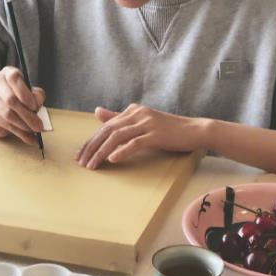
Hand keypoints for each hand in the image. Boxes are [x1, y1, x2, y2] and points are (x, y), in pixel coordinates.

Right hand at [0, 66, 44, 144]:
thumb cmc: (18, 96)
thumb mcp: (30, 93)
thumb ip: (36, 96)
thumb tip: (37, 105)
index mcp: (7, 73)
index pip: (14, 78)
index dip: (25, 93)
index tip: (34, 106)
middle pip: (10, 99)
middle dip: (27, 115)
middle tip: (39, 126)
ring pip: (7, 114)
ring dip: (23, 125)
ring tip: (34, 131)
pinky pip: (5, 125)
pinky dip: (20, 133)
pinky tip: (29, 138)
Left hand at [75, 103, 207, 168]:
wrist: (194, 130)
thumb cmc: (168, 129)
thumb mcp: (142, 122)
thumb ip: (119, 118)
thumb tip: (97, 111)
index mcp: (133, 110)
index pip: (105, 125)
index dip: (91, 140)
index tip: (80, 155)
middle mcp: (138, 114)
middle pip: (108, 130)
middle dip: (92, 147)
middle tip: (81, 162)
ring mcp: (147, 123)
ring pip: (118, 136)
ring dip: (102, 152)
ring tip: (92, 165)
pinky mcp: (156, 134)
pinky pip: (135, 143)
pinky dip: (122, 151)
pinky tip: (112, 159)